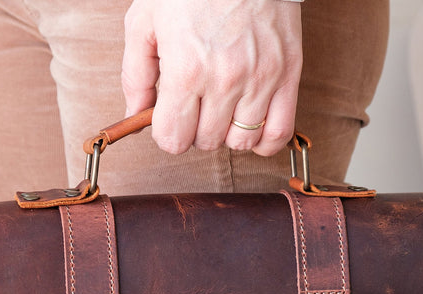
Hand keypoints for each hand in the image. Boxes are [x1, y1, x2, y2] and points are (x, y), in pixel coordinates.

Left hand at [122, 0, 302, 156]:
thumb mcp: (144, 23)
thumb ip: (135, 75)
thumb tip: (134, 116)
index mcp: (186, 71)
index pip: (173, 139)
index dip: (166, 132)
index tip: (169, 118)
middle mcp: (224, 80)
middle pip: (206, 142)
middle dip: (195, 130)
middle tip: (195, 105)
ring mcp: (260, 78)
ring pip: (241, 141)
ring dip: (228, 132)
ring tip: (223, 108)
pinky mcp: (288, 72)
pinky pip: (280, 132)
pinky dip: (265, 140)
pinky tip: (252, 124)